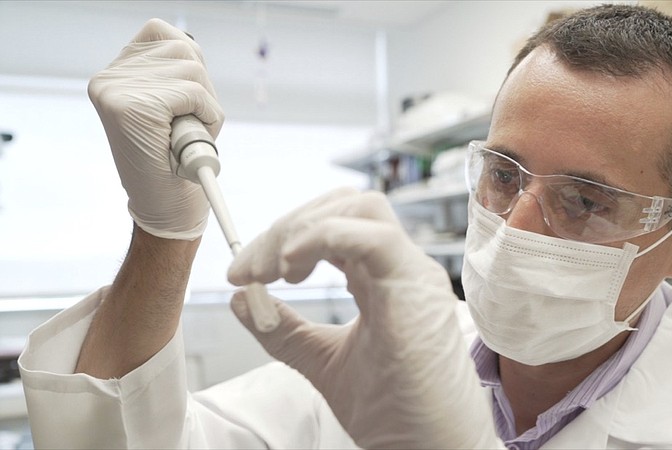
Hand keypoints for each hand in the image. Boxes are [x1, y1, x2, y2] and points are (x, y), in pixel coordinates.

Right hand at [88, 18, 223, 239]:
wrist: (166, 209)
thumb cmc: (173, 161)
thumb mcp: (170, 107)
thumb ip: (171, 73)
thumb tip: (190, 46)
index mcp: (113, 74)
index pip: (161, 32)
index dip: (190, 64)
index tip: (187, 99)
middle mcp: (109, 78)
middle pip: (183, 49)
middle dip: (202, 87)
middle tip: (190, 125)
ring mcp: (117, 91)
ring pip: (193, 69)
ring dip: (206, 104)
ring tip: (187, 134)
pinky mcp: (134, 107)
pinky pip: (195, 92)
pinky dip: (207, 115)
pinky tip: (191, 138)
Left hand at [227, 188, 502, 448]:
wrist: (427, 449)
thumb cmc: (393, 411)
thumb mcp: (322, 361)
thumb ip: (285, 330)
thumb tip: (240, 300)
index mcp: (383, 278)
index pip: (335, 226)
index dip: (286, 236)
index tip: (244, 271)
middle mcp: (400, 267)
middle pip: (344, 206)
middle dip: (288, 225)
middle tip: (249, 267)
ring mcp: (412, 272)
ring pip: (360, 208)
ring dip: (302, 227)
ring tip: (273, 268)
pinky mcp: (415, 286)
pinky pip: (372, 236)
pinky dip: (324, 237)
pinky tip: (291, 264)